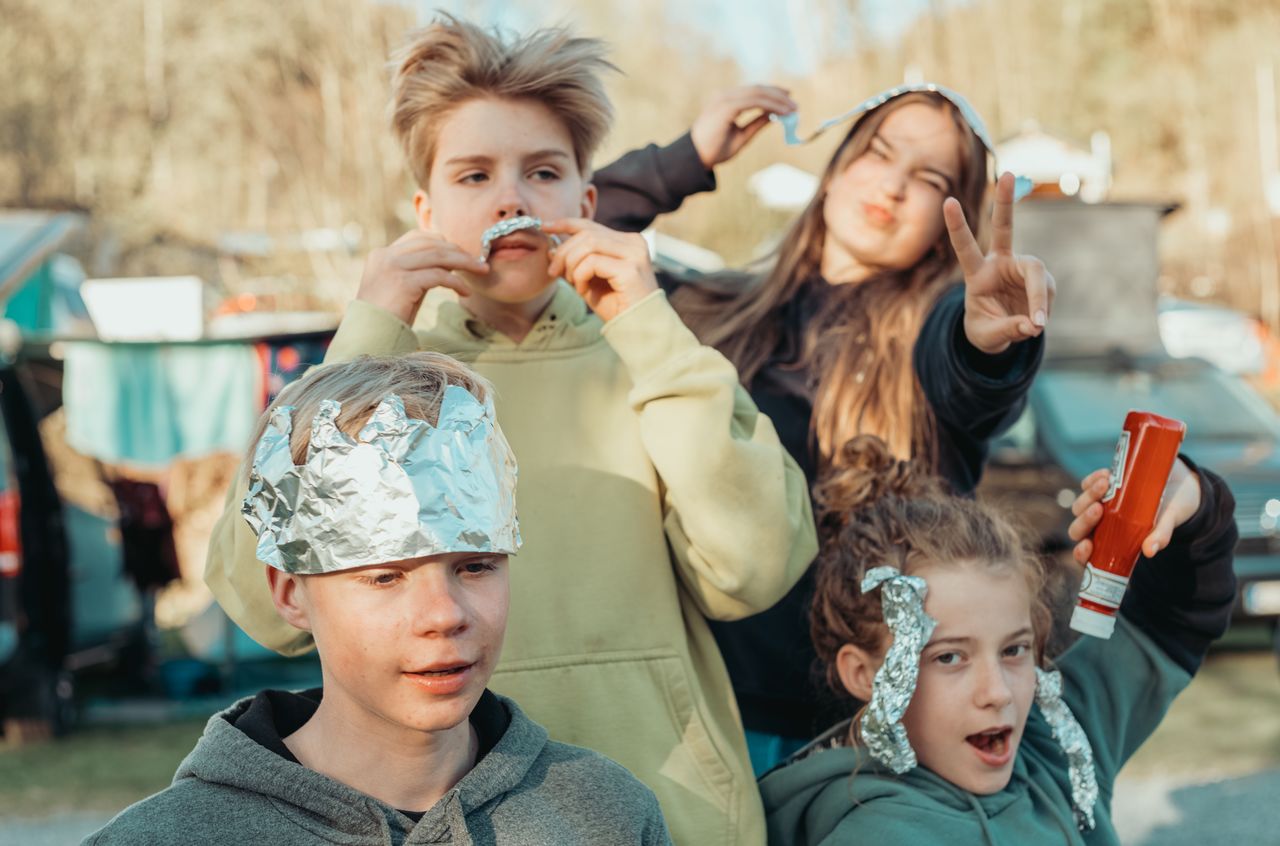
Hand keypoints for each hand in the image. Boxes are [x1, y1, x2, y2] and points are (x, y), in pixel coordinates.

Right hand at [355, 230, 485, 324]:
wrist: (368, 337)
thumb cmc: (387, 318)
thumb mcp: (402, 288)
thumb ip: (418, 272)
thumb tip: (448, 265)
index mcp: (382, 255)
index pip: (417, 237)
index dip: (442, 243)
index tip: (461, 254)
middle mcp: (386, 256)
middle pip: (431, 243)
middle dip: (459, 251)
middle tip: (478, 263)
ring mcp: (393, 268)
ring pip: (438, 255)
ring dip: (464, 263)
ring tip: (481, 271)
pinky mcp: (403, 283)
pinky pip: (439, 276)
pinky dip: (457, 283)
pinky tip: (465, 292)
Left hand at [543, 219, 657, 321]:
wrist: (639, 329)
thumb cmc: (616, 307)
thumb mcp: (589, 281)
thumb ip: (574, 264)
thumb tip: (552, 249)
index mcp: (626, 242)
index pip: (590, 226)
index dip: (565, 223)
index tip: (545, 227)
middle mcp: (633, 243)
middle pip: (586, 233)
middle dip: (564, 252)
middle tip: (553, 272)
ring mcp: (634, 254)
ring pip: (588, 243)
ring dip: (571, 264)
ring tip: (573, 283)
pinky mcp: (630, 268)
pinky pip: (592, 262)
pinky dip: (580, 275)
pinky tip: (583, 290)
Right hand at [690, 84, 797, 168]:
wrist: (696, 159)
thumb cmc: (715, 149)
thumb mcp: (741, 135)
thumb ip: (756, 123)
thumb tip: (775, 116)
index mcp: (726, 101)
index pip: (753, 91)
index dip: (772, 92)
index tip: (788, 98)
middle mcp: (725, 96)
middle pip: (757, 88)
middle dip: (778, 95)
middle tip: (795, 103)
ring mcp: (725, 99)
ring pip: (758, 92)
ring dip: (778, 100)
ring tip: (793, 109)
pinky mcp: (727, 107)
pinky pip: (754, 101)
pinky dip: (771, 105)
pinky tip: (782, 112)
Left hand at [944, 172, 1055, 353]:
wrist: (1001, 333)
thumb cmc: (985, 329)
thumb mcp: (987, 335)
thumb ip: (1007, 329)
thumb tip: (1033, 324)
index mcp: (976, 274)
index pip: (965, 247)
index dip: (957, 226)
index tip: (948, 201)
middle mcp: (1000, 264)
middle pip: (1004, 228)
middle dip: (1005, 202)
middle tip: (1006, 173)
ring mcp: (1022, 269)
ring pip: (1037, 275)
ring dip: (1039, 299)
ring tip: (1037, 324)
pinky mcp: (1040, 280)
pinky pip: (1046, 294)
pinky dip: (1044, 311)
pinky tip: (1037, 322)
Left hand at [1068, 458, 1201, 561]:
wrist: (1180, 484)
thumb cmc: (1171, 510)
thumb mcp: (1169, 522)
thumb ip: (1159, 535)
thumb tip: (1150, 551)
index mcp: (1112, 543)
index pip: (1088, 555)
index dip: (1081, 554)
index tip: (1088, 545)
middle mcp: (1100, 527)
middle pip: (1078, 529)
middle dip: (1084, 520)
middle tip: (1098, 509)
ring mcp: (1097, 506)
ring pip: (1079, 506)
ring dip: (1088, 496)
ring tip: (1107, 484)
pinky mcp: (1100, 487)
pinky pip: (1086, 485)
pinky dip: (1091, 481)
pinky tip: (1106, 475)